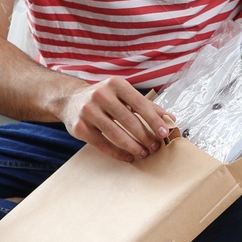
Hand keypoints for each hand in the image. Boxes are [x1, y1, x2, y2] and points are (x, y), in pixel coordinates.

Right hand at [59, 77, 175, 162]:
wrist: (70, 101)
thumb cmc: (105, 98)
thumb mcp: (124, 95)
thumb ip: (147, 105)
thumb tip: (170, 118)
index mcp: (116, 84)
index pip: (140, 104)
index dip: (154, 120)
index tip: (164, 133)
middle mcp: (101, 95)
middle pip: (129, 121)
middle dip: (145, 136)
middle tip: (155, 147)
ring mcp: (88, 111)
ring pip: (116, 134)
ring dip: (133, 146)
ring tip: (144, 153)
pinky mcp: (80, 127)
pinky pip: (102, 144)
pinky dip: (117, 153)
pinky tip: (128, 157)